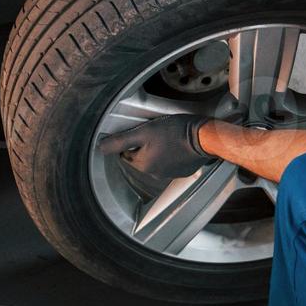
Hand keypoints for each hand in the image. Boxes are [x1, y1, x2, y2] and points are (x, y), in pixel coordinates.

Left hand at [98, 114, 214, 179]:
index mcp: (143, 164)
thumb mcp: (144, 131)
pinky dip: (172, 156)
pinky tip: (177, 145)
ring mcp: (170, 174)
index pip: (127, 154)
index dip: (132, 141)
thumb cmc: (175, 131)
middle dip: (145, 146)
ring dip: (158, 151)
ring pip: (156, 161)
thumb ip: (121, 140)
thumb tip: (101, 147)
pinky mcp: (183, 171)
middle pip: (141, 158)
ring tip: (167, 138)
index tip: (141, 132)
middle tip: (155, 133)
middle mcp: (155, 173)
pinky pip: (171, 164)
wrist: (204, 137)